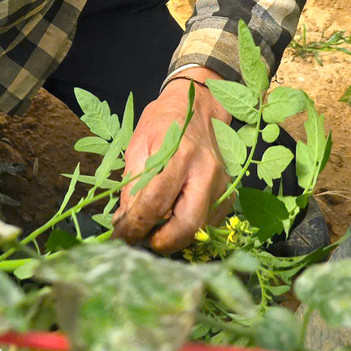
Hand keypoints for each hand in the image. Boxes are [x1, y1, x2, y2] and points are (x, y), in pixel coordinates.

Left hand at [112, 68, 232, 252]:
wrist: (199, 108)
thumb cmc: (164, 122)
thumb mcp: (139, 144)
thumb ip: (132, 183)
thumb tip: (124, 220)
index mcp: (179, 154)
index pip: (156, 201)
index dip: (136, 224)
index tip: (121, 234)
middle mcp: (206, 171)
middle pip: (187, 224)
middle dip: (162, 242)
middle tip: (142, 241)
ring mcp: (222, 184)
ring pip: (200, 228)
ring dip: (174, 238)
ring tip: (153, 230)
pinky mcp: (229, 193)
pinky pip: (208, 223)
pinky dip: (188, 228)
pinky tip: (172, 218)